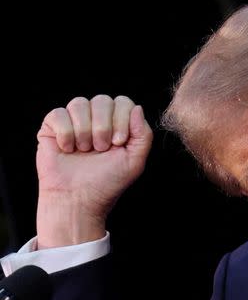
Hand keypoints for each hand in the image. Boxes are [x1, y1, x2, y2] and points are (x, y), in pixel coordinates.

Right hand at [36, 95, 152, 247]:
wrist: (78, 199)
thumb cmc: (107, 182)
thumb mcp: (135, 161)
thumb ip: (143, 135)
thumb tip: (137, 108)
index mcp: (117, 125)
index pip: (123, 102)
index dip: (121, 120)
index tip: (118, 143)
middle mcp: (96, 119)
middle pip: (102, 100)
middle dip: (103, 126)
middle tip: (100, 149)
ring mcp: (74, 121)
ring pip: (80, 103)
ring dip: (84, 130)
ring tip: (84, 150)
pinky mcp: (52, 126)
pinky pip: (59, 113)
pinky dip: (66, 133)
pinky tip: (67, 149)